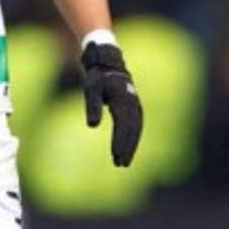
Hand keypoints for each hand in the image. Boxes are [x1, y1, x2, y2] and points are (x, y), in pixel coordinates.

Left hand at [81, 42, 142, 166]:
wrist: (109, 64)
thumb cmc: (97, 77)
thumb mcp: (91, 89)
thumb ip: (92, 106)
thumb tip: (92, 125)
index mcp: (123, 100)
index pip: (123, 125)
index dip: (120, 142)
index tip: (115, 155)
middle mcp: (133, 103)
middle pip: (133, 130)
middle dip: (127, 148)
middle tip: (121, 164)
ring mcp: (136, 105)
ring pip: (137, 129)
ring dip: (131, 145)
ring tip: (123, 161)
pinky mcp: (135, 107)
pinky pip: (137, 126)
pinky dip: (133, 138)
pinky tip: (127, 148)